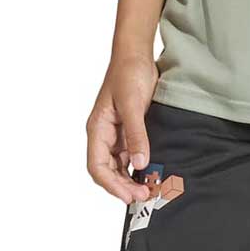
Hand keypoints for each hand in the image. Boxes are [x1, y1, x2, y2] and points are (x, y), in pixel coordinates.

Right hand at [87, 53, 159, 202]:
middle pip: (108, 171)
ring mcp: (116, 134)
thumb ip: (136, 135)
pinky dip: (139, 168)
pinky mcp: (128, 130)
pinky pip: (130, 156)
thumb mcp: (133, 105)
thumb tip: (139, 164)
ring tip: (151, 189)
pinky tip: (152, 174)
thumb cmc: (128, 73)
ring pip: (119, 166)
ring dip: (132, 180)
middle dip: (124, 186)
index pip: (97, 166)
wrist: (136, 54)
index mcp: (97, 129)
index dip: (111, 185)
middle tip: (146, 196)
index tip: (130, 196)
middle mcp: (104, 135)